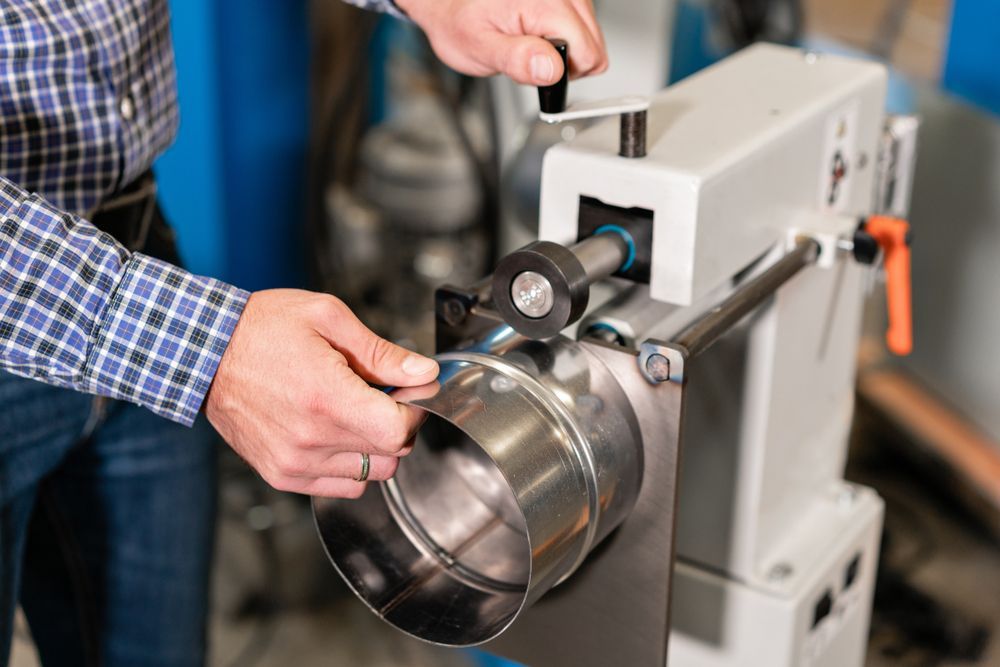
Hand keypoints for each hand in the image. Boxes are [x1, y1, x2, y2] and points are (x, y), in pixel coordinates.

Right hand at [205, 290, 438, 497]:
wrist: (203, 351)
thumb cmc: (261, 328)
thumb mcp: (328, 319)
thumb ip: (382, 353)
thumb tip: (424, 373)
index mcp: (327, 398)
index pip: (399, 431)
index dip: (413, 411)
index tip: (406, 393)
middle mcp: (311, 439)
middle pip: (391, 455)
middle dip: (396, 425)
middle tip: (379, 396)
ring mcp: (294, 462)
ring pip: (370, 473)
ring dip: (374, 446)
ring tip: (352, 412)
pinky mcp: (281, 474)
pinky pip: (340, 485)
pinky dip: (349, 464)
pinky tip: (334, 432)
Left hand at [397, 0, 607, 85]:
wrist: (448, 2)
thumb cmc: (459, 22)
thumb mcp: (480, 49)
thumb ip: (518, 61)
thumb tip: (551, 69)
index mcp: (543, 3)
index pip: (587, 52)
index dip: (564, 73)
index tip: (537, 71)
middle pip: (594, 44)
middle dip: (565, 62)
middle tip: (530, 57)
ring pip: (590, 34)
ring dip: (563, 49)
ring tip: (529, 44)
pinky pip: (580, 23)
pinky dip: (561, 35)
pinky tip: (536, 33)